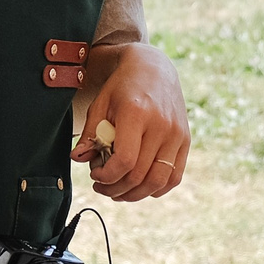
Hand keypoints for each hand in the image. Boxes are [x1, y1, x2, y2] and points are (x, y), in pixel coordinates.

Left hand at [72, 42, 188, 200]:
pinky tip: (140, 187)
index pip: (124, 160)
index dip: (106, 176)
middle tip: (101, 187)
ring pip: (158, 181)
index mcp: (137, 113)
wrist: (154, 68)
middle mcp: (161, 125)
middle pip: (140, 175)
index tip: (94, 175)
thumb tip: (78, 159)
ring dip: (136, 195)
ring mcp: (177, 134)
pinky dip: (157, 189)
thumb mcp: (100, 104)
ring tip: (118, 192)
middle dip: (116, 189)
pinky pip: (174, 177)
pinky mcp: (185, 140)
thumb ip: (91, 133)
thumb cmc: (122, 87)